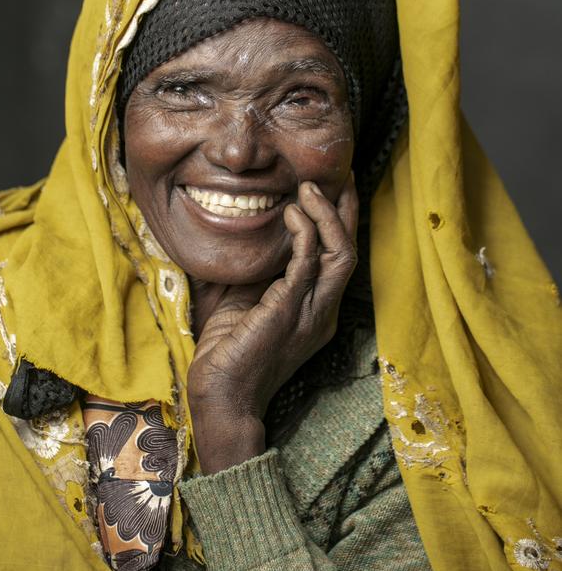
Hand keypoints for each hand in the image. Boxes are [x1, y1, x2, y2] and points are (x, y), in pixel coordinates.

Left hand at [187, 172, 358, 472]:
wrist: (220, 394)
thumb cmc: (228, 351)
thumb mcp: (244, 299)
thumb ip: (256, 270)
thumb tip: (246, 231)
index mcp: (316, 310)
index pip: (338, 258)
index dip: (340, 222)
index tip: (332, 189)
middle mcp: (323, 311)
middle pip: (350, 250)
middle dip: (346, 211)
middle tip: (338, 176)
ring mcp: (312, 312)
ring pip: (341, 254)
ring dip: (328, 216)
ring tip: (310, 187)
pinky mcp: (289, 310)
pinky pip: (308, 262)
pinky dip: (304, 232)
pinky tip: (292, 211)